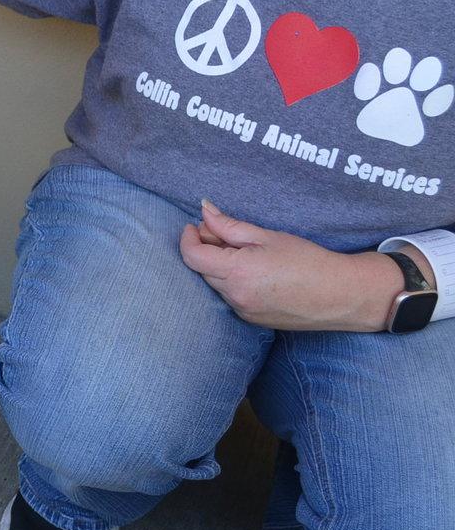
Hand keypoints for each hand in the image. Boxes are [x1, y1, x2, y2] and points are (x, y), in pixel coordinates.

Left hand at [179, 200, 400, 331]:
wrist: (341, 294)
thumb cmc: (307, 259)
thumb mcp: (266, 236)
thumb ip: (229, 225)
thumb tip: (203, 210)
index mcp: (236, 272)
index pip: (192, 256)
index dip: (188, 238)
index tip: (193, 225)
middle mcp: (235, 296)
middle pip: (202, 269)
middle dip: (205, 249)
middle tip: (223, 234)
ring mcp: (243, 311)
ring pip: (216, 284)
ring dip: (218, 267)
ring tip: (245, 252)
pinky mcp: (252, 320)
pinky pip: (230, 297)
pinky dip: (232, 282)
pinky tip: (255, 272)